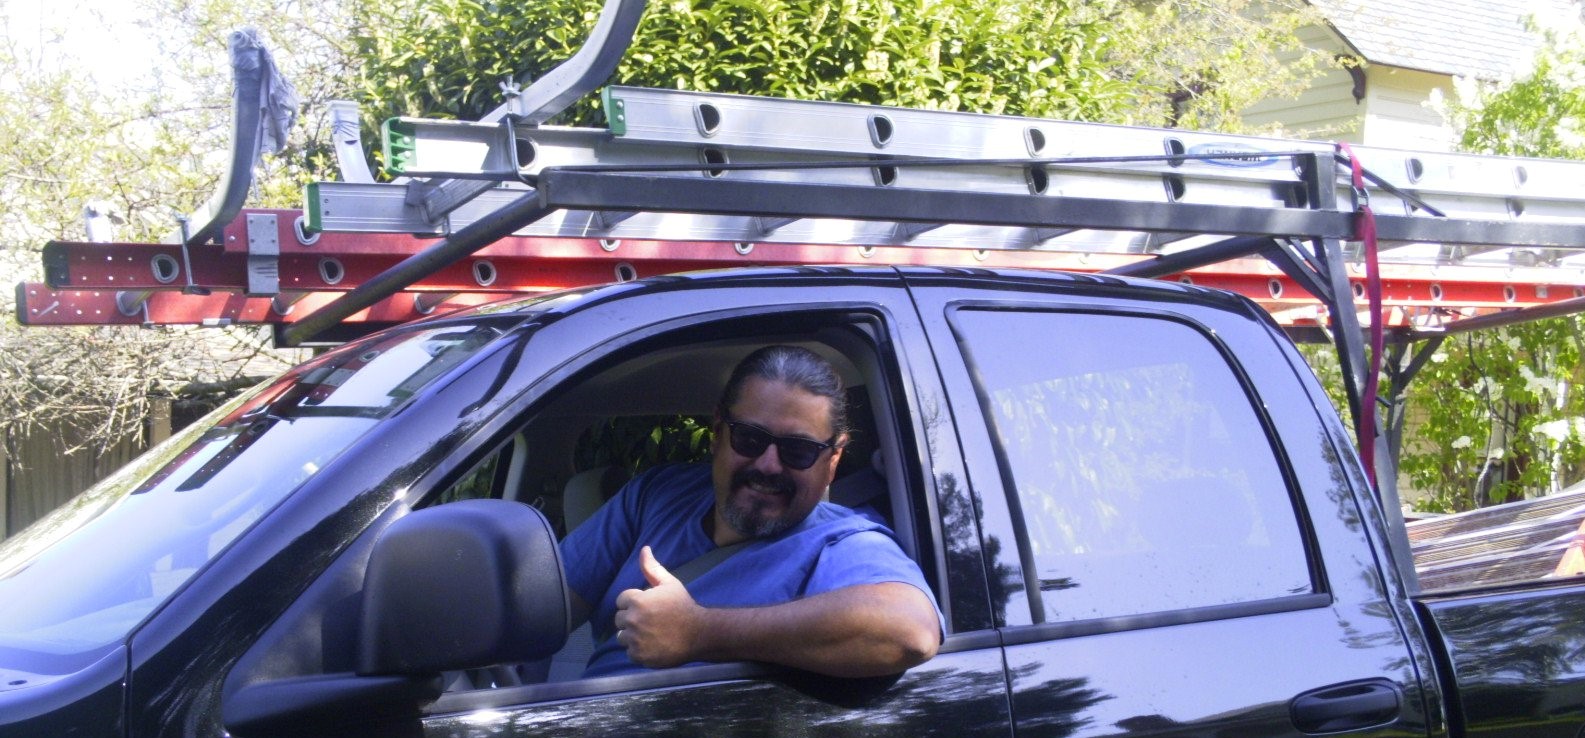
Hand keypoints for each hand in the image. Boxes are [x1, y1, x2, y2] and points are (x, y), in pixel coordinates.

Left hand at [613, 546, 704, 667]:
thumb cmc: (683, 606)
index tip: (648, 607)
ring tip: (650, 634)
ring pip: (622, 636)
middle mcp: (633, 620)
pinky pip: (629, 652)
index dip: (634, 602)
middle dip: (631, 618)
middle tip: (650, 621)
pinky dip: (638, 650)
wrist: (699, 634)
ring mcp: (635, 640)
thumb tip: (644, 549)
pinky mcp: (639, 656)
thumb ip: (652, 568)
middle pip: (619, 619)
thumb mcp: (669, 583)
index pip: (621, 600)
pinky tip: (652, 645)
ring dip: (632, 635)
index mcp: (638, 601)